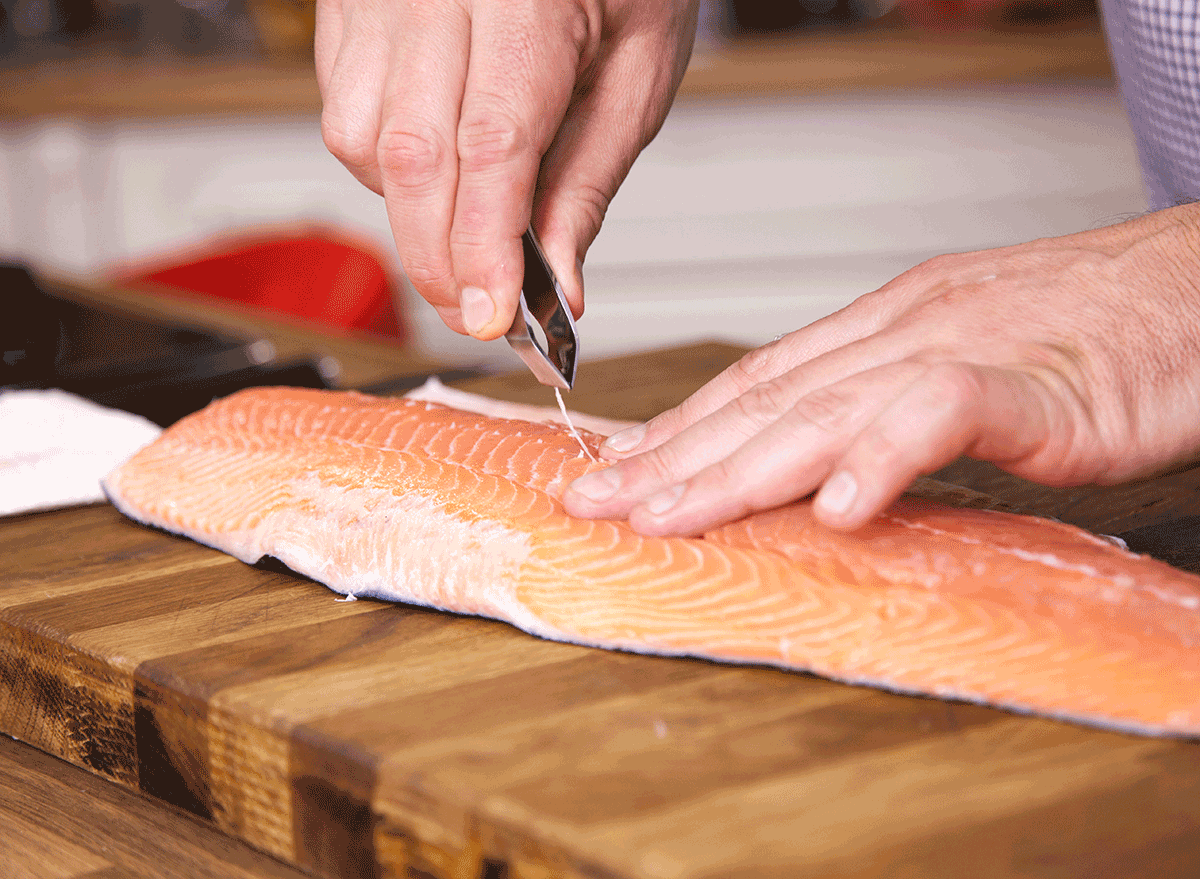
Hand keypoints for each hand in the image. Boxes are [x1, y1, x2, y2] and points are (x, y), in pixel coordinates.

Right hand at [315, 0, 699, 338]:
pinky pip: (345, 114)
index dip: (485, 247)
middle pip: (413, 157)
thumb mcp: (636, 74)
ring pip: (362, 141)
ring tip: (465, 216)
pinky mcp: (351, 11)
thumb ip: (587, 182)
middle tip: (476, 312)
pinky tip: (434, 163)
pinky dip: (383, 167)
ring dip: (408, 212)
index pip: (492, 146)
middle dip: (439, 259)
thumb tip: (558, 281)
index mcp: (529, 3)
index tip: (494, 317)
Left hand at [563, 204, 1199, 534]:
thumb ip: (884, 411)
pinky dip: (886, 454)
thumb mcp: (961, 365)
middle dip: (672, 457)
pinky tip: (841, 507)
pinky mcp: (1033, 382)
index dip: (678, 428)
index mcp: (882, 327)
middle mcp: (900, 329)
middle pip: (764, 399)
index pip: (756, 382)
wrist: (1199, 287)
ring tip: (669, 516)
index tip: (619, 468)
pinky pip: (945, 412)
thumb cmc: (1093, 335)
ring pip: (826, 408)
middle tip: (596, 501)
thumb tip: (820, 470)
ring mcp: (962, 347)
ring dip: (738, 468)